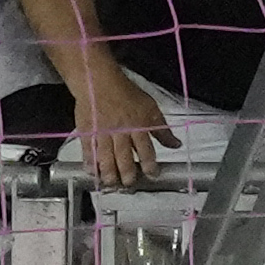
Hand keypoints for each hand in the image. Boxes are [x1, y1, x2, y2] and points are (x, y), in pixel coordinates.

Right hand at [70, 63, 176, 187]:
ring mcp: (102, 132)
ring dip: (109, 173)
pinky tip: (93, 172)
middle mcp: (121, 131)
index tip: (152, 174)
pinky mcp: (87, 132)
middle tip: (129, 184)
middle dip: (127, 174)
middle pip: (124, 158)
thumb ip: (162, 131)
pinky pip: (88, 151)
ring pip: (106, 158)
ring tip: (112, 183)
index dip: (150, 165)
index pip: (146, 150)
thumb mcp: (150, 108)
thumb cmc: (126, 93)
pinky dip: (90, 163)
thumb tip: (176, 145)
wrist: (98, 81)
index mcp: (138, 125)